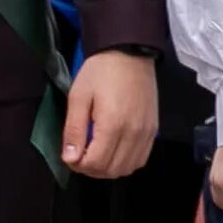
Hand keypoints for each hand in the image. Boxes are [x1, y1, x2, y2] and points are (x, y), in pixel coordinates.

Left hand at [61, 50, 154, 178]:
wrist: (130, 52)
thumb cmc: (100, 71)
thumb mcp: (78, 96)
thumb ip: (74, 130)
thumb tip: (70, 158)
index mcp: (112, 124)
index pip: (96, 163)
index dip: (78, 165)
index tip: (70, 155)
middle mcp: (133, 133)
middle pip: (111, 170)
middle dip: (92, 169)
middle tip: (80, 155)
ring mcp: (146, 133)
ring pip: (127, 168)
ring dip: (109, 168)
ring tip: (96, 153)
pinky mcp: (153, 130)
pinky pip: (141, 159)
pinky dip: (125, 162)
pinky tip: (114, 151)